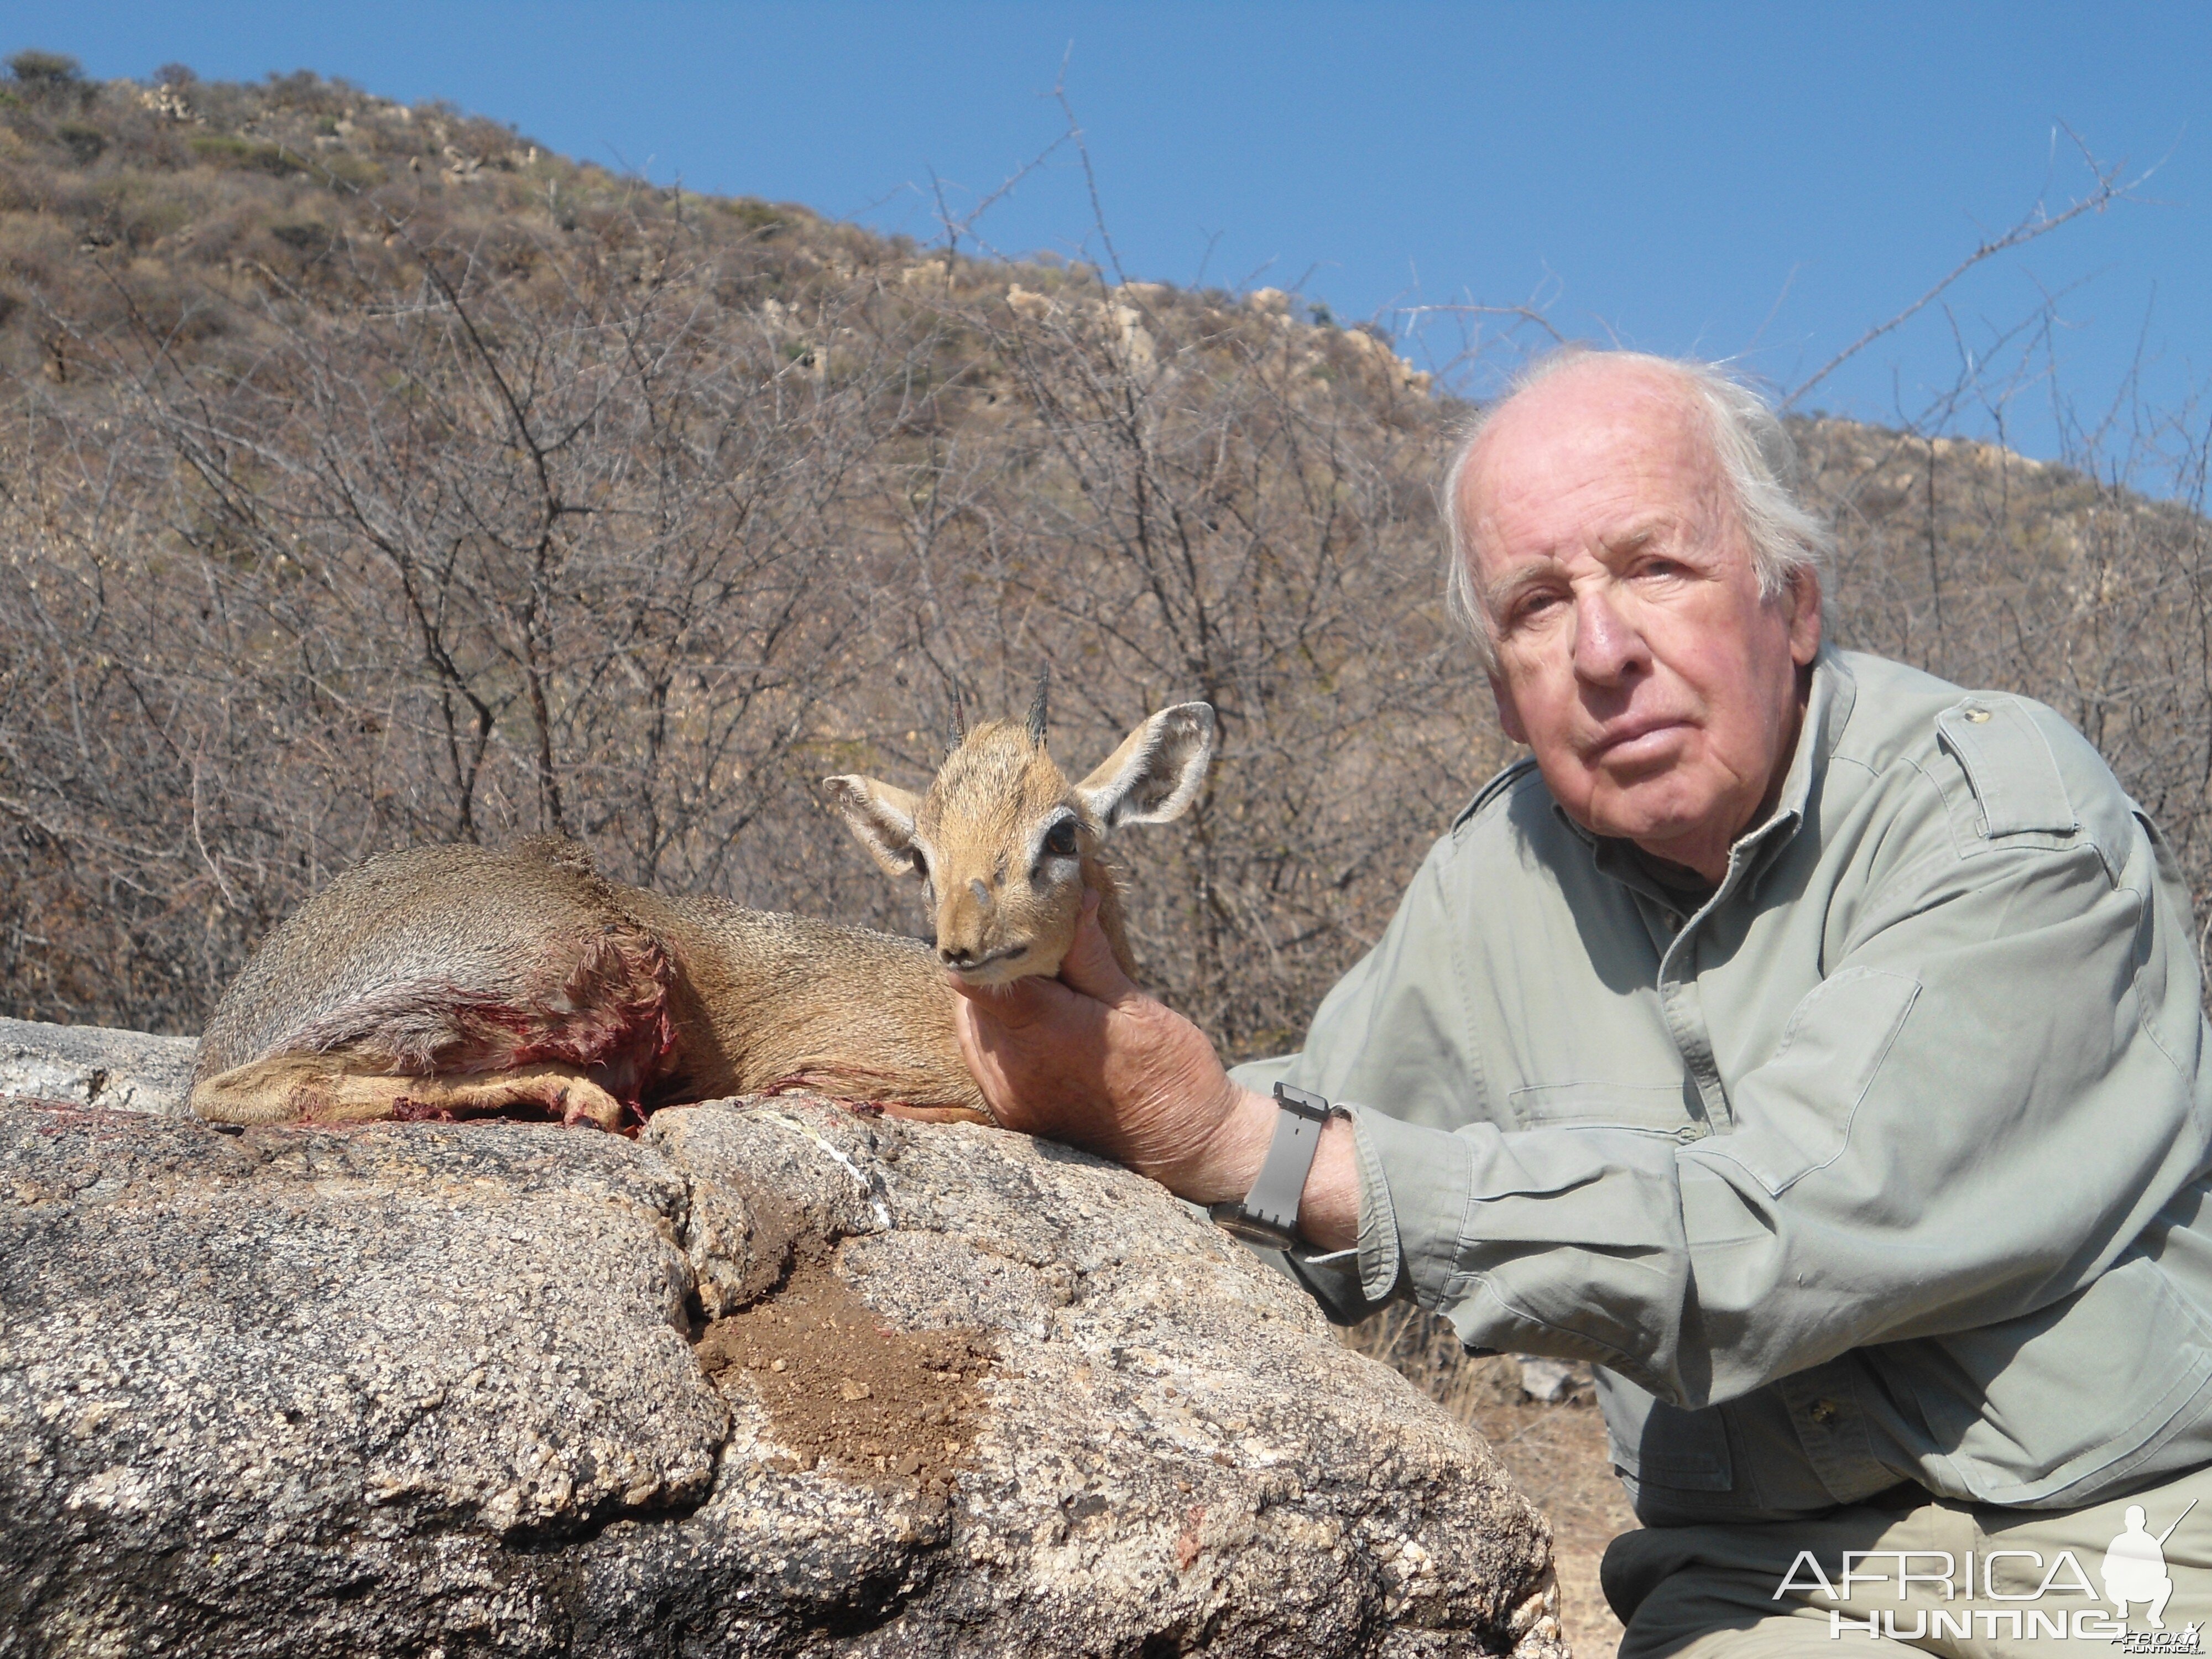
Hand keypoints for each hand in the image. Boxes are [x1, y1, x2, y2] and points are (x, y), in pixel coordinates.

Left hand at [947, 894, 1359, 1248]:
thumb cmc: (1171, 1075)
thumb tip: (1072, 896)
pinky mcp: (1011, 1113)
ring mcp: (1007, 1096)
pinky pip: (986, 1058)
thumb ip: (1089, 953)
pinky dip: (1001, 1032)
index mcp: (1042, 1030)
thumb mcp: (1136, 1005)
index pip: (973, 973)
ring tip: (1032, 977)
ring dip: (994, 998)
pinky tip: (1036, 1019)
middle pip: (968, 998)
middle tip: (1020, 937)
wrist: (1187, 1151)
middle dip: (990, 965)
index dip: (977, 939)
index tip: (995, 914)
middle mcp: (1011, 1067)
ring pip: (972, 1027)